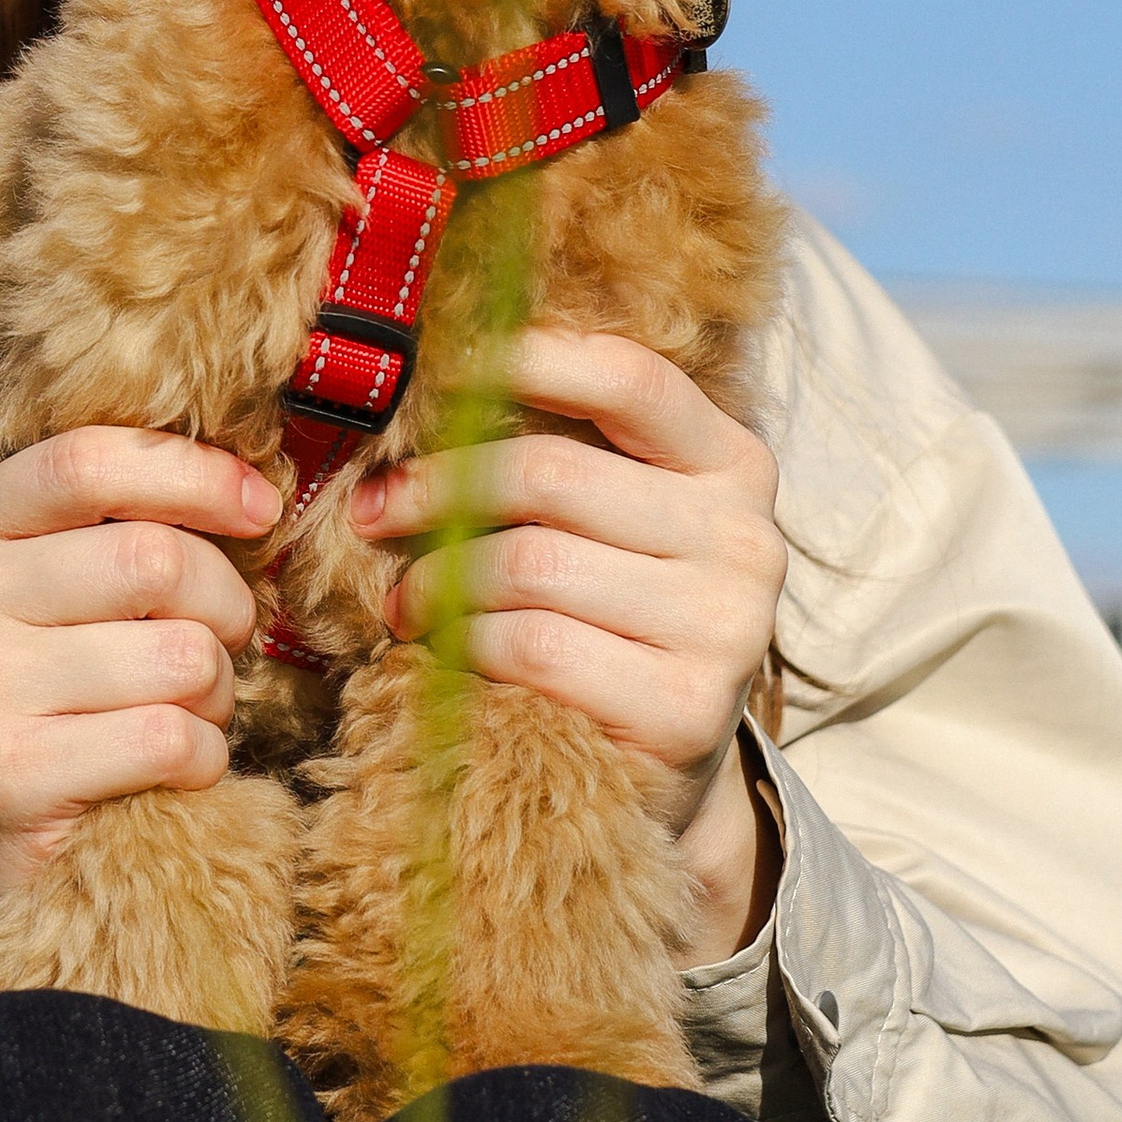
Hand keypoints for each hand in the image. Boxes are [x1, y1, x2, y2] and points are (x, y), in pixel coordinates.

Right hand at [0, 430, 280, 1013]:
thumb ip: (124, 520)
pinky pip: (170, 738)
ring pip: (179, 656)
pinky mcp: (7, 777)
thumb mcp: (61, 583)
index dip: (193, 476)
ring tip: (188, 709)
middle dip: (226, 604)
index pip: (87, 462)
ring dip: (217, 691)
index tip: (258, 510)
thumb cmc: (58, 685)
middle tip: (228, 640)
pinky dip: (204, 756)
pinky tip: (172, 768)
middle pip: (151, 560)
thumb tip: (257, 480)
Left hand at [348, 330, 784, 963]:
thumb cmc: (608, 614)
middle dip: (438, 487)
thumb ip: (554, 448)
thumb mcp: (605, 518)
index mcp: (733, 464)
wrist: (661, 762)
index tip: (442, 369)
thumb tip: (425, 379)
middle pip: (552, 473)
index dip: (529, 360)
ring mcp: (727, 628)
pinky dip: (467, 643)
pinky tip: (440, 649)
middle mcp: (746, 539)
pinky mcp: (689, 711)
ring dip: (438, 579)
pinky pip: (536, 645)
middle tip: (375, 511)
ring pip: (533, 564)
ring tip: (404, 598)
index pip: (630, 379)